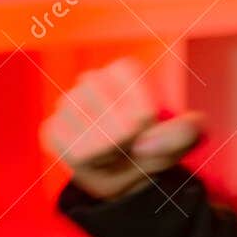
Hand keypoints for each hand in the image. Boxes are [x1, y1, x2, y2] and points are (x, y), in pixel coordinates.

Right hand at [39, 57, 204, 200]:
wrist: (122, 166)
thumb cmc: (154, 145)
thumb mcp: (182, 138)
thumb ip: (185, 133)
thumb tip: (143, 144)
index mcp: (125, 70)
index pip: (143, 113)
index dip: (149, 134)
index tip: (148, 133)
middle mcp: (91, 78)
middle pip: (118, 130)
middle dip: (132, 148)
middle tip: (131, 147)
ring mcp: (66, 102)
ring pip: (93, 143)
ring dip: (110, 157)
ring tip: (114, 152)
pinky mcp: (51, 128)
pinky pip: (71, 153)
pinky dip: (86, 163)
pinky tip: (93, 157)